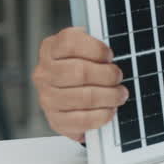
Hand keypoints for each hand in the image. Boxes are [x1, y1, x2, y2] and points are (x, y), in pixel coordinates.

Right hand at [31, 27, 126, 142]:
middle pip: (79, 72)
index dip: (96, 49)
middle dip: (107, 75)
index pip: (70, 43)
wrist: (69, 91)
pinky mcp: (55, 119)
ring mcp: (47, 97)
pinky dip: (101, 115)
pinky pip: (81, 120)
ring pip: (83, 97)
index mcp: (51, 49)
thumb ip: (95, 46)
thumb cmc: (83, 64)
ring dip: (109, 96)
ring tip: (120, 94)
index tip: (109, 55)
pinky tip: (109, 110)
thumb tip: (111, 55)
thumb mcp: (87, 47)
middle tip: (118, 77)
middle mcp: (44, 73)